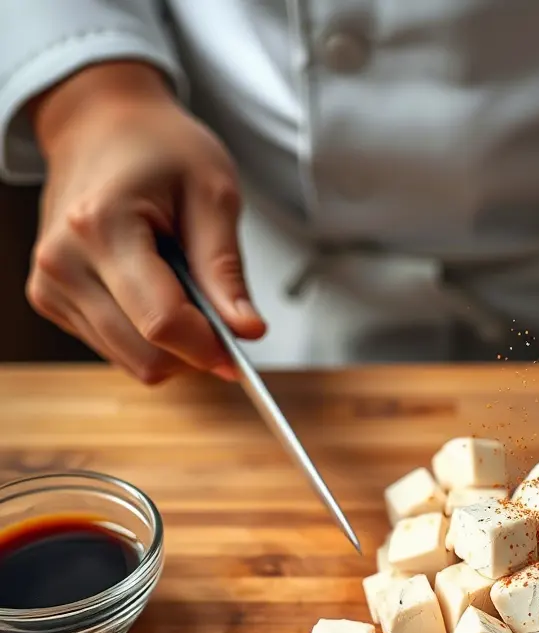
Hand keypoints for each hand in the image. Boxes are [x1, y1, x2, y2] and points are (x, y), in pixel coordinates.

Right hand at [27, 61, 263, 383]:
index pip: (163, 323)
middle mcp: (63, 262)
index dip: (211, 346)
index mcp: (102, 227)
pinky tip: (153, 289)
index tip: (243, 343)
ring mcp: (50, 285)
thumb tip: (248, 331)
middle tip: (219, 310)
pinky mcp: (49, 299)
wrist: (100, 125)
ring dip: (172, 344)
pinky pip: (117, 349)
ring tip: (179, 284)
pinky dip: (148, 336)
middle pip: (146, 356)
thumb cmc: (160, 149)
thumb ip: (226, 268)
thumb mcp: (213, 193)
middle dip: (195, 348)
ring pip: (133, 362)